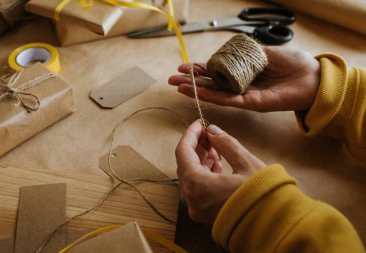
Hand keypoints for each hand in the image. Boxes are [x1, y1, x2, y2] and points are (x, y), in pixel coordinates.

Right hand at [169, 47, 320, 111]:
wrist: (313, 78)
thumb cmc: (294, 64)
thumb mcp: (267, 52)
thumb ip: (247, 54)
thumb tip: (229, 53)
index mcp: (243, 72)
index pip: (217, 71)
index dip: (200, 69)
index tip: (184, 68)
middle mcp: (241, 85)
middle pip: (211, 84)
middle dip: (191, 82)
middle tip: (172, 80)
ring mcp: (245, 95)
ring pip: (216, 93)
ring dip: (196, 90)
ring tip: (178, 87)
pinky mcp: (252, 103)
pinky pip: (228, 99)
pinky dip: (213, 96)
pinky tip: (199, 92)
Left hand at [176, 120, 264, 223]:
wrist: (275, 224)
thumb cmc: (262, 194)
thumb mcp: (245, 162)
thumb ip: (225, 143)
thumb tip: (212, 131)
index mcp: (197, 185)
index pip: (183, 152)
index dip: (190, 135)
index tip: (199, 123)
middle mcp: (192, 199)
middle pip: (185, 165)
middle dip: (197, 147)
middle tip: (209, 134)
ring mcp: (197, 209)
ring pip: (191, 177)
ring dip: (200, 160)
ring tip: (216, 149)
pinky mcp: (205, 214)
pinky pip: (198, 189)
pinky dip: (204, 174)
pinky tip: (217, 165)